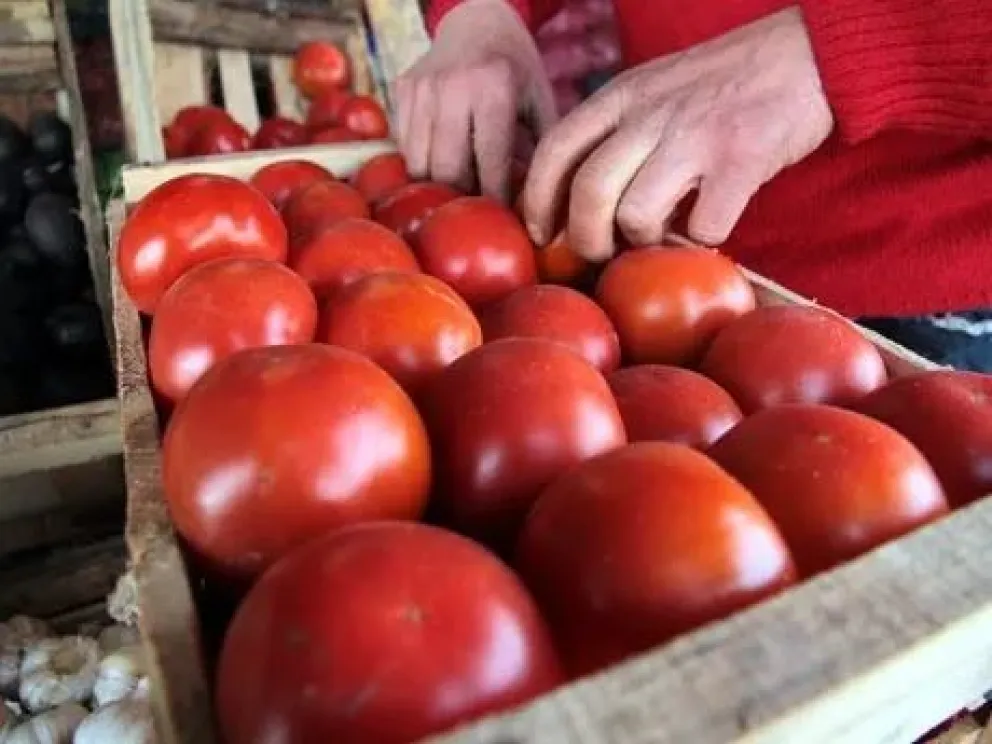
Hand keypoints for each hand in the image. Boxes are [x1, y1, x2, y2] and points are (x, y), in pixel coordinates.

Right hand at [394, 0, 556, 200]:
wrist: (476, 20)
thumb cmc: (515, 68)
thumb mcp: (539, 101)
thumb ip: (539, 150)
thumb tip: (532, 205)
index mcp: (494, 88)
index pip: (490, 162)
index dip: (495, 198)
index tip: (502, 218)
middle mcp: (452, 87)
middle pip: (447, 170)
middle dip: (462, 196)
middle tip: (477, 207)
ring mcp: (421, 89)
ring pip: (418, 164)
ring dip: (438, 184)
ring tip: (459, 188)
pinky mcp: (401, 90)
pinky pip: (404, 147)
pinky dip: (422, 163)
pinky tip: (441, 161)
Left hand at [521, 7, 833, 259]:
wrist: (803, 52)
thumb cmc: (720, 84)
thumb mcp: (652, 89)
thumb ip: (613, 132)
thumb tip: (574, 201)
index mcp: (622, 95)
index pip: (555, 151)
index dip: (538, 201)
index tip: (544, 232)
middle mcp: (651, 112)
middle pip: (589, 192)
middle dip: (587, 239)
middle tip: (602, 252)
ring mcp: (695, 134)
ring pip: (637, 214)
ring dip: (646, 241)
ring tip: (665, 233)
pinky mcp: (742, 158)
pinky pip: (703, 227)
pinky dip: (705, 240)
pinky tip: (713, 223)